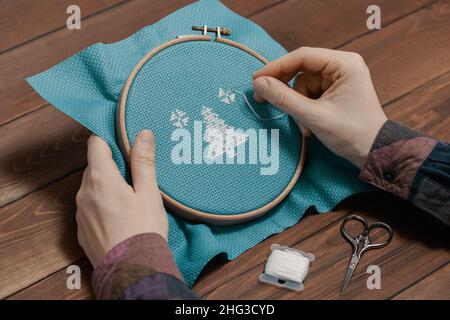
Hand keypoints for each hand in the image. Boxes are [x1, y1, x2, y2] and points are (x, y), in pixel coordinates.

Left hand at [76, 131, 167, 266]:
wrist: (131, 270)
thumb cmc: (142, 229)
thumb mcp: (149, 192)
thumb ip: (143, 161)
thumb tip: (142, 134)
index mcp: (100, 178)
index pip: (95, 143)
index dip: (109, 138)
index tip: (123, 141)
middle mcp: (84, 192)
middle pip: (94, 166)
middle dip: (111, 164)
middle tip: (135, 172)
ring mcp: (80, 212)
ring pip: (91, 188)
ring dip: (106, 185)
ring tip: (130, 197)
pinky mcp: (82, 230)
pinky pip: (90, 208)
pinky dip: (102, 205)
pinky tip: (120, 216)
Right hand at [253, 47, 386, 168]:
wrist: (373, 153)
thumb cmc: (351, 133)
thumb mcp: (313, 116)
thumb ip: (284, 98)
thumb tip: (258, 84)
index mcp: (344, 64)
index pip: (302, 57)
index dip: (276, 67)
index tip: (256, 80)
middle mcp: (342, 66)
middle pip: (301, 69)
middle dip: (285, 88)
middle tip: (262, 98)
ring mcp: (339, 79)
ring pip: (303, 85)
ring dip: (297, 105)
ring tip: (304, 125)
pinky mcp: (335, 92)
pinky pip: (310, 95)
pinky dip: (304, 109)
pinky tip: (309, 125)